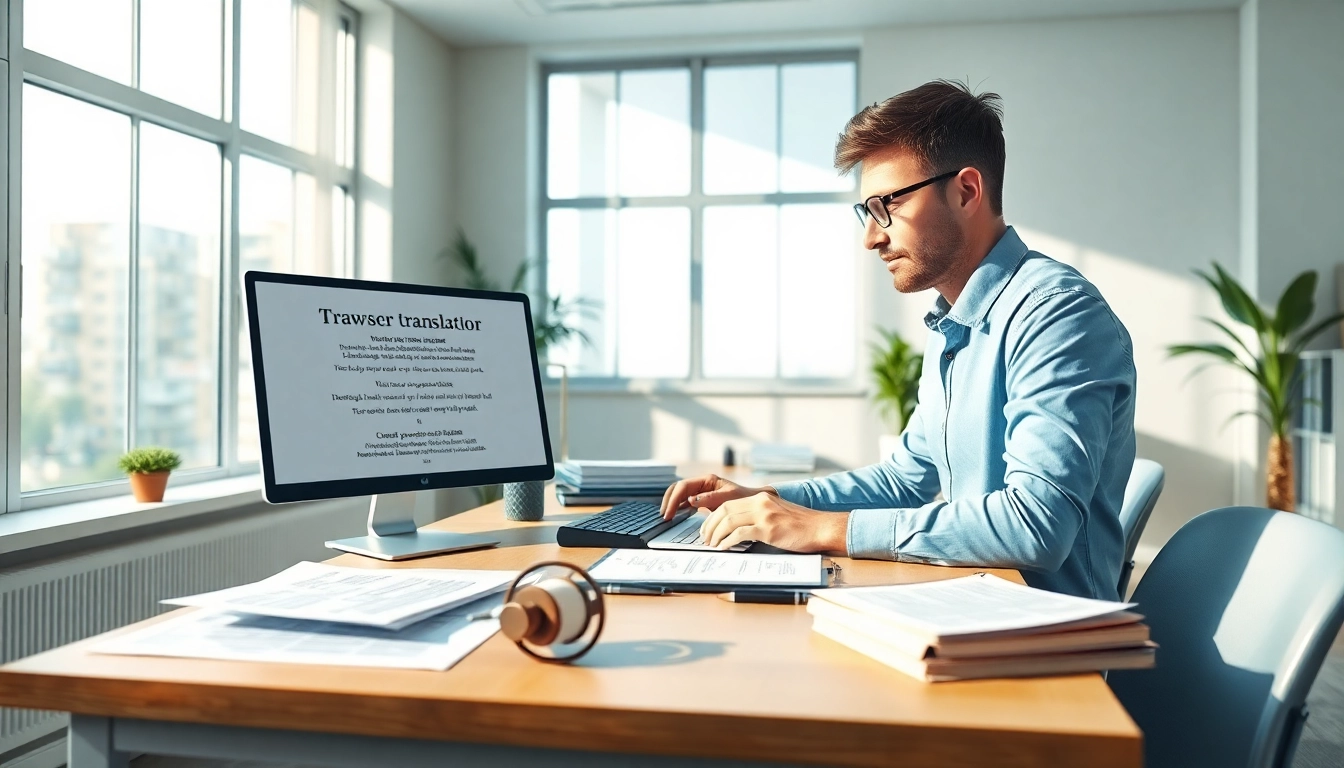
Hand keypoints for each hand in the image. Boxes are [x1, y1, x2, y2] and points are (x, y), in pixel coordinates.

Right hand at [660, 473, 764, 519]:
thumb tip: (691, 500)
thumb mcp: (728, 499)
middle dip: (668, 500)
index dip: (673, 500)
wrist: (753, 502)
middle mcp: (702, 483)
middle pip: (677, 488)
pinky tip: (675, 515)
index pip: (683, 486)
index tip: (668, 513)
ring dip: (671, 503)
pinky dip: (678, 506)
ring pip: (679, 494)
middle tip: (664, 515)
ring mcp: (701, 490)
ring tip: (666, 516)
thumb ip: (710, 498)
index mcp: (707, 480)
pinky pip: (685, 500)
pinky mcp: (702, 498)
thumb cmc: (744, 499)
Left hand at [700, 492, 847, 553]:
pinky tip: (723, 548)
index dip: (713, 517)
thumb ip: (759, 515)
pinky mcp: (768, 529)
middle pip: (724, 510)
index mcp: (761, 498)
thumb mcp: (777, 513)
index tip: (707, 528)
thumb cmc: (801, 525)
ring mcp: (764, 515)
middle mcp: (760, 503)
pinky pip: (740, 534)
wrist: (821, 527)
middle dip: (710, 525)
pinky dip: (727, 541)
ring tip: (711, 545)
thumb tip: (739, 528)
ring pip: (729, 520)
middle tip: (705, 538)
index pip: (728, 504)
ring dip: (716, 534)